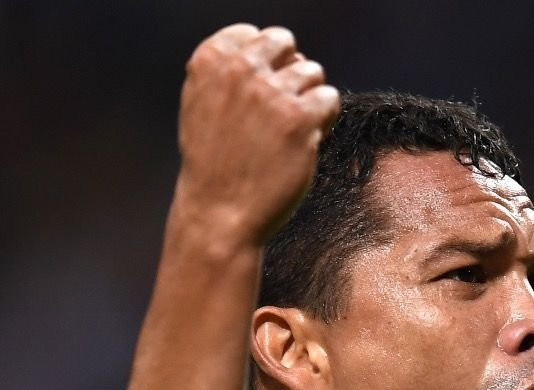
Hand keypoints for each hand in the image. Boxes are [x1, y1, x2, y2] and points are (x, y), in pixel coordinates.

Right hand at [173, 24, 339, 245]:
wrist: (220, 212)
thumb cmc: (215, 165)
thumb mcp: (203, 106)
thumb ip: (228, 76)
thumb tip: (269, 54)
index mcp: (210, 61)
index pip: (252, 33)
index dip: (266, 63)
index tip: (261, 92)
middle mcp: (240, 69)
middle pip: (285, 42)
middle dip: (291, 69)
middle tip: (285, 105)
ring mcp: (271, 92)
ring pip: (312, 71)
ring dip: (310, 98)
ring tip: (294, 129)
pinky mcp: (299, 118)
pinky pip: (329, 98)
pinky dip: (326, 117)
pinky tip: (310, 138)